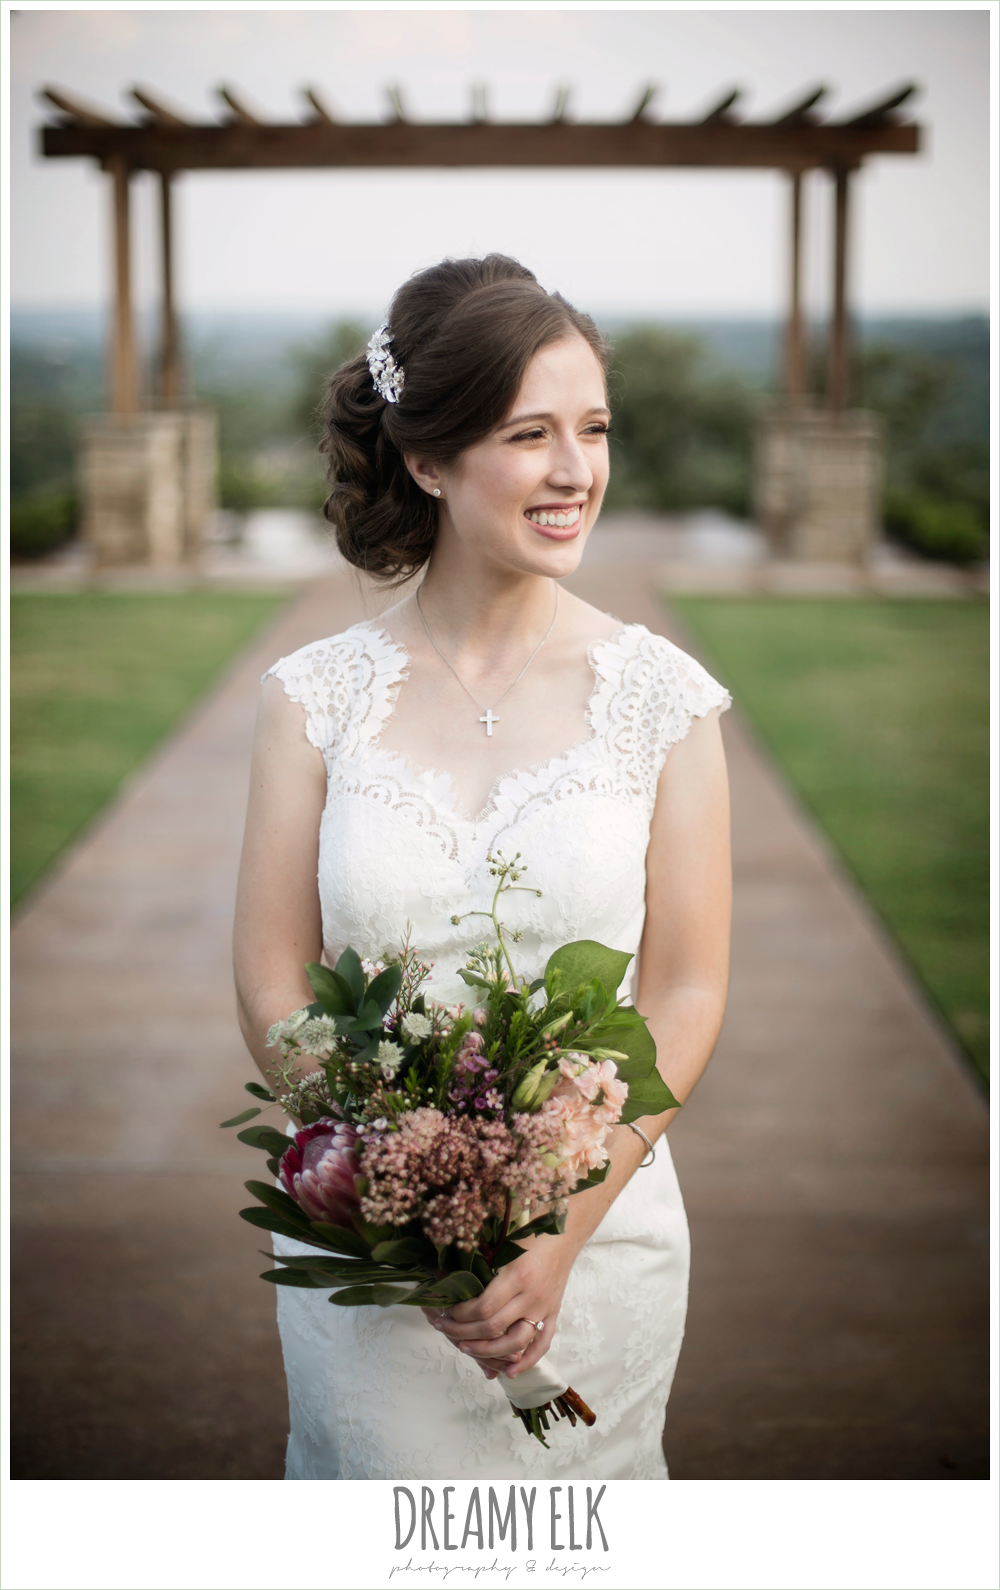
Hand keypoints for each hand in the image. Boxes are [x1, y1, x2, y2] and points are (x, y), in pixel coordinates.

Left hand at [422, 1236, 575, 1379]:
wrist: (566, 1231)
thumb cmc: (531, 1230)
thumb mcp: (504, 1241)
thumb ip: (482, 1259)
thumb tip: (448, 1272)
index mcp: (518, 1276)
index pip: (484, 1308)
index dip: (461, 1314)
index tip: (446, 1310)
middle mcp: (532, 1296)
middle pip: (493, 1327)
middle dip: (463, 1332)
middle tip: (444, 1328)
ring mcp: (544, 1307)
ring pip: (515, 1342)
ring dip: (487, 1351)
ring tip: (466, 1348)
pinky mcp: (553, 1313)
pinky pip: (542, 1344)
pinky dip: (526, 1361)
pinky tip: (509, 1372)